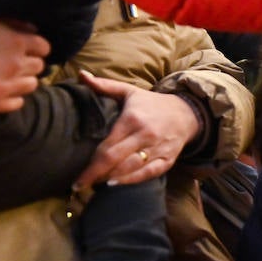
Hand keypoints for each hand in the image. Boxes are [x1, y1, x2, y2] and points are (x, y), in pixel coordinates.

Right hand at [0, 15, 48, 112]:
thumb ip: (12, 25)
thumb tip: (33, 30)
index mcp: (15, 41)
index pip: (43, 48)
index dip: (33, 49)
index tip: (23, 51)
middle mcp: (14, 63)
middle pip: (38, 67)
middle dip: (26, 64)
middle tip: (9, 65)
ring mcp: (4, 84)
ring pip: (31, 85)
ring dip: (21, 81)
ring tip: (2, 78)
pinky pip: (17, 104)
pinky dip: (10, 98)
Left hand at [74, 71, 199, 187]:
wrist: (186, 113)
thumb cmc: (151, 104)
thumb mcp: (129, 91)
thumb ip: (104, 86)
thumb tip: (81, 75)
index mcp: (133, 119)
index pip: (107, 146)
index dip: (90, 164)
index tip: (76, 176)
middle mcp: (146, 135)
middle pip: (115, 159)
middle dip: (95, 175)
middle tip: (79, 185)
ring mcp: (158, 149)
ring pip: (130, 169)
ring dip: (110, 179)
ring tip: (95, 185)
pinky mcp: (167, 160)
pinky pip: (148, 174)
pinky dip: (131, 181)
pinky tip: (115, 185)